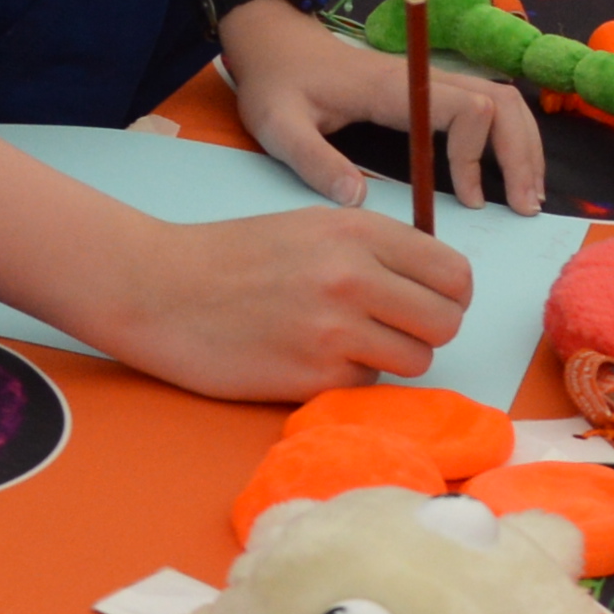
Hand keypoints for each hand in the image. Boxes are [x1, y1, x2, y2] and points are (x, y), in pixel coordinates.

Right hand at [80, 203, 475, 399]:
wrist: (160, 290)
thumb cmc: (234, 256)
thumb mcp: (311, 227)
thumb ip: (374, 250)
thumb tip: (432, 283)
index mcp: (359, 231)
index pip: (454, 273)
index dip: (449, 294)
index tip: (428, 302)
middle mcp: (354, 277)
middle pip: (446, 322)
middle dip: (428, 332)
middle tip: (394, 331)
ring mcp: (334, 330)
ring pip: (415, 361)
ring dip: (391, 360)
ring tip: (349, 346)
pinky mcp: (311, 377)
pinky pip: (367, 387)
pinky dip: (350, 381)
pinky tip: (313, 361)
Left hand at [220, 0, 546, 214]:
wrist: (274, 43)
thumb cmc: (277, 83)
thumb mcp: (279, 126)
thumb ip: (314, 162)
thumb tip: (358, 201)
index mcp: (395, 87)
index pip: (468, 109)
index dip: (477, 156)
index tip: (469, 200)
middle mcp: (424, 77)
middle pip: (502, 102)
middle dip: (522, 154)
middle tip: (527, 206)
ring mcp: (432, 80)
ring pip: (503, 100)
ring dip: (523, 145)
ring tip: (528, 195)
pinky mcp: (430, 88)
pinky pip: (487, 105)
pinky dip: (508, 137)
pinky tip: (507, 172)